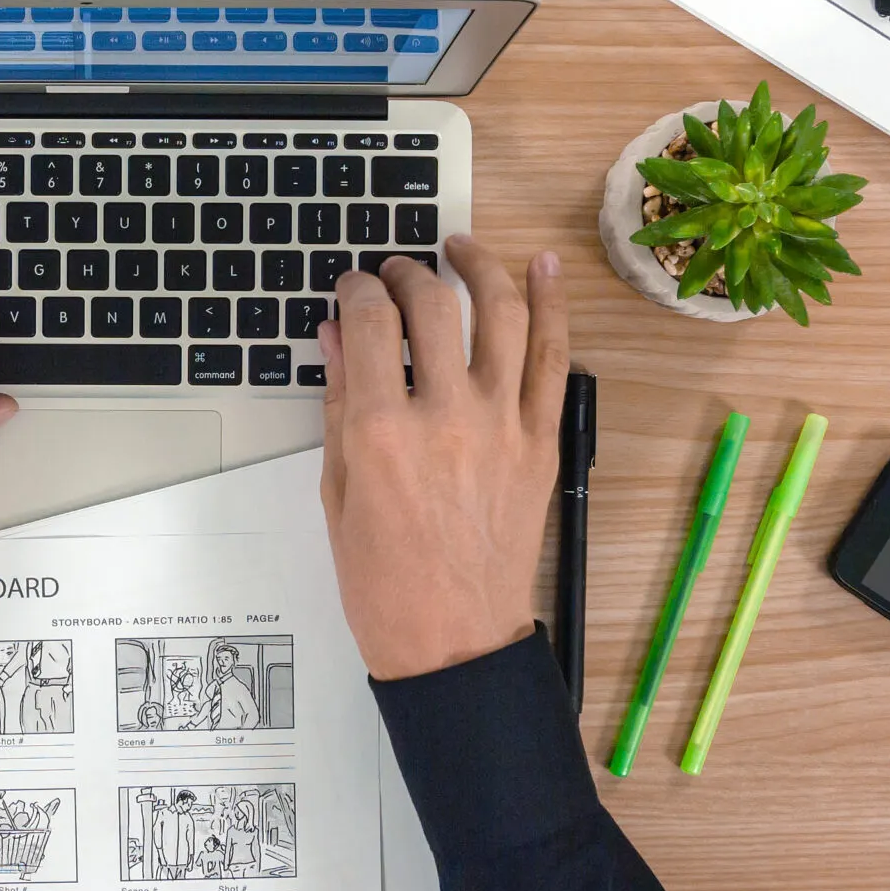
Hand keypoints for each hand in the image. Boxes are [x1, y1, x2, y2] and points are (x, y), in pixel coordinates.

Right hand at [318, 236, 570, 680]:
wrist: (454, 642)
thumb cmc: (387, 583)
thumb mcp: (339, 491)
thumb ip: (341, 404)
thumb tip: (335, 338)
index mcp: (381, 433)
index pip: (368, 324)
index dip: (356, 291)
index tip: (352, 288)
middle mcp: (445, 419)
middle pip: (431, 306)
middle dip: (407, 273)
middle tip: (395, 272)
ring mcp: (502, 427)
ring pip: (501, 315)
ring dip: (480, 267)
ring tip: (460, 248)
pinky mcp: (541, 443)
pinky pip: (553, 357)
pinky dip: (551, 304)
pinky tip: (541, 268)